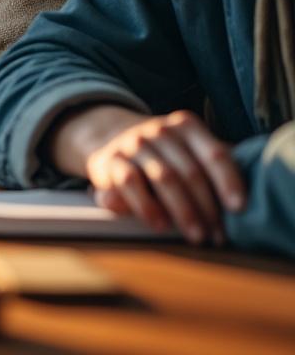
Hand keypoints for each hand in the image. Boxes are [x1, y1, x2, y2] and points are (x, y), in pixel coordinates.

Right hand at [53, 106, 245, 244]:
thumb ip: (213, 162)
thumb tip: (253, 184)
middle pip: (191, 171)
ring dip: (183, 211)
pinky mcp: (110, 160)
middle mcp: (159, 130)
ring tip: (196, 235)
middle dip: (207, 208)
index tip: (239, 208)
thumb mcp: (187, 147)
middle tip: (218, 235)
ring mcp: (133, 144)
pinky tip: (160, 225)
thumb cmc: (162, 152)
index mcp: (185, 125)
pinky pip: (131, 184)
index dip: (229, 181)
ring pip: (164, 178)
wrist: (109, 138)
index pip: (214, 153)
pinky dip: (147, 206)